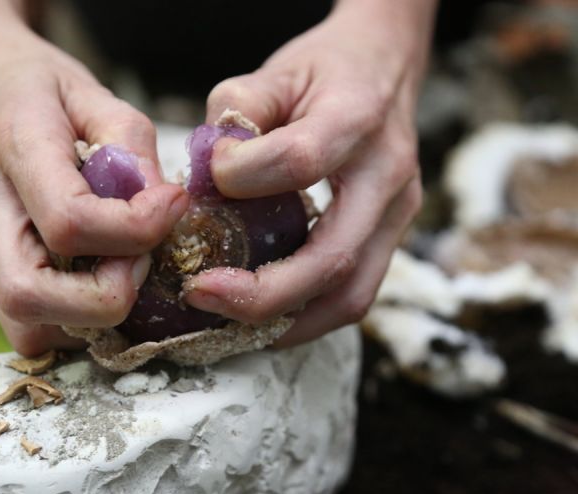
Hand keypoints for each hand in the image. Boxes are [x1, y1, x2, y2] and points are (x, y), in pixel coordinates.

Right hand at [0, 0, 187, 355]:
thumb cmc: (35, 84)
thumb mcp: (92, 92)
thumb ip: (130, 144)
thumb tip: (161, 206)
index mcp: (15, 150)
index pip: (68, 221)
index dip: (134, 229)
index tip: (171, 204)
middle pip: (29, 296)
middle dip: (105, 296)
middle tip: (141, 259)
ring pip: (26, 327)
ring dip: (89, 318)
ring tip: (122, 270)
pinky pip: (29, 326)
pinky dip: (74, 321)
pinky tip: (99, 280)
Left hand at [184, 0, 435, 347]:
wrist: (386, 67)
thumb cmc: (325, 69)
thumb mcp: (275, 71)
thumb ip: (236, 114)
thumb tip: (208, 175)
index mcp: (358, 117)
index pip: (301, 161)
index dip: (243, 177)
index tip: (207, 179)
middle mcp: (390, 175)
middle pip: (333, 260)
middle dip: (261, 294)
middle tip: (201, 294)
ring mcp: (398, 214)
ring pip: (350, 297)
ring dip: (285, 321)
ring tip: (226, 320)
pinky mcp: (391, 237)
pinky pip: (353, 295)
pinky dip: (305, 315)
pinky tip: (262, 314)